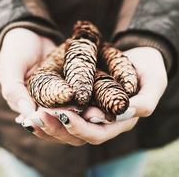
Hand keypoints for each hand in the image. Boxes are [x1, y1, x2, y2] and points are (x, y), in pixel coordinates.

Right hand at [0, 28, 101, 145]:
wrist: (31, 32)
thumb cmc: (16, 50)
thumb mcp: (10, 68)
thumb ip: (14, 90)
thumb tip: (29, 113)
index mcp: (28, 108)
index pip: (43, 124)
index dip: (56, 125)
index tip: (69, 118)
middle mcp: (45, 106)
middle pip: (62, 123)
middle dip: (79, 122)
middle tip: (95, 116)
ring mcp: (60, 97)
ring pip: (75, 113)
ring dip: (88, 114)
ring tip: (101, 112)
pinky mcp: (72, 87)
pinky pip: (82, 97)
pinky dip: (92, 99)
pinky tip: (104, 100)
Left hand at [34, 46, 166, 145]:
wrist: (141, 53)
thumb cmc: (151, 69)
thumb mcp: (154, 82)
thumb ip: (145, 101)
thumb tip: (126, 113)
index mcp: (120, 121)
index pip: (97, 133)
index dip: (80, 128)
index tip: (64, 116)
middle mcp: (103, 119)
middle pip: (76, 132)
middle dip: (57, 127)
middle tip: (38, 117)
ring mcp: (91, 109)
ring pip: (66, 123)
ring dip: (48, 121)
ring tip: (31, 114)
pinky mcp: (82, 97)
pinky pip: (64, 106)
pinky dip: (49, 107)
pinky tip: (35, 102)